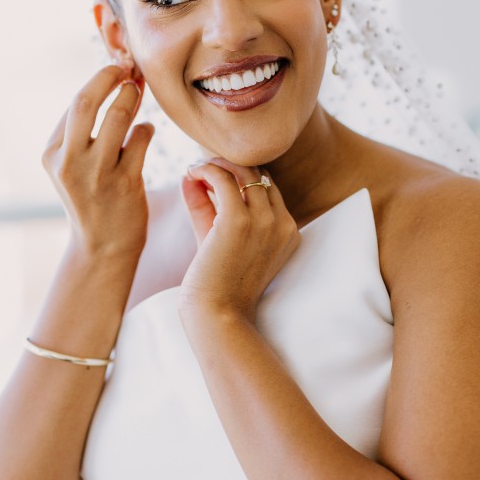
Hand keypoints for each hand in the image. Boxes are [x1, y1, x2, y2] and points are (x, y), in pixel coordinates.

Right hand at [42, 63, 153, 257]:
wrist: (102, 246)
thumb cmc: (94, 197)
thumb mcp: (75, 165)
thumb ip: (85, 131)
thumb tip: (114, 83)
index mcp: (52, 153)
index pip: (74, 104)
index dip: (99, 80)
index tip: (117, 68)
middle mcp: (69, 161)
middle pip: (86, 102)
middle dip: (109, 78)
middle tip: (128, 69)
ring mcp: (96, 173)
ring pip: (117, 117)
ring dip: (132, 99)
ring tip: (138, 92)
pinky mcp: (125, 183)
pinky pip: (141, 139)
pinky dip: (147, 128)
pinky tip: (145, 131)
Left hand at [178, 160, 299, 323]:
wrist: (217, 315)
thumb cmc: (217, 285)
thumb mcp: (218, 240)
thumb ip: (206, 207)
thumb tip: (191, 175)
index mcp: (288, 231)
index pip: (269, 188)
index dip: (242, 175)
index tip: (216, 173)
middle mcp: (282, 223)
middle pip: (260, 175)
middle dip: (231, 165)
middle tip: (204, 165)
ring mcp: (264, 221)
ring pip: (244, 171)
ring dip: (217, 164)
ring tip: (196, 168)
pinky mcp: (239, 221)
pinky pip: (224, 179)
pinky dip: (206, 169)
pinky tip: (191, 172)